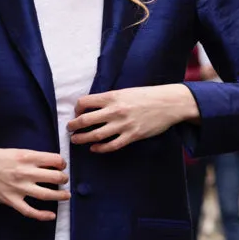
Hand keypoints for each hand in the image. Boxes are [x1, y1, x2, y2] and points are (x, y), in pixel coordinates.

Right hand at [0, 146, 68, 220]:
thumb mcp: (12, 151)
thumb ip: (28, 157)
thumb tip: (43, 163)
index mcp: (26, 156)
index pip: (54, 160)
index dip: (62, 163)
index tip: (61, 166)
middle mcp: (25, 172)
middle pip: (55, 177)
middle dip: (63, 179)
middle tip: (63, 180)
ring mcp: (18, 187)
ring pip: (47, 194)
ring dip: (60, 196)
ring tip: (66, 195)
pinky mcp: (10, 200)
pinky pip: (30, 211)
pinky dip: (43, 215)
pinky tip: (51, 215)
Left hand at [68, 84, 199, 153]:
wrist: (168, 103)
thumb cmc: (147, 95)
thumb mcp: (125, 92)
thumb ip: (109, 99)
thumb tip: (93, 107)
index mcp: (112, 96)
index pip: (84, 102)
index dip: (77, 109)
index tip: (77, 113)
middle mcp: (115, 110)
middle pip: (85, 120)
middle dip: (73, 126)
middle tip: (70, 129)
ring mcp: (123, 125)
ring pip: (95, 135)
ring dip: (82, 139)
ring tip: (76, 140)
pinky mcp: (132, 136)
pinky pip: (111, 145)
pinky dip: (100, 148)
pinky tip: (94, 148)